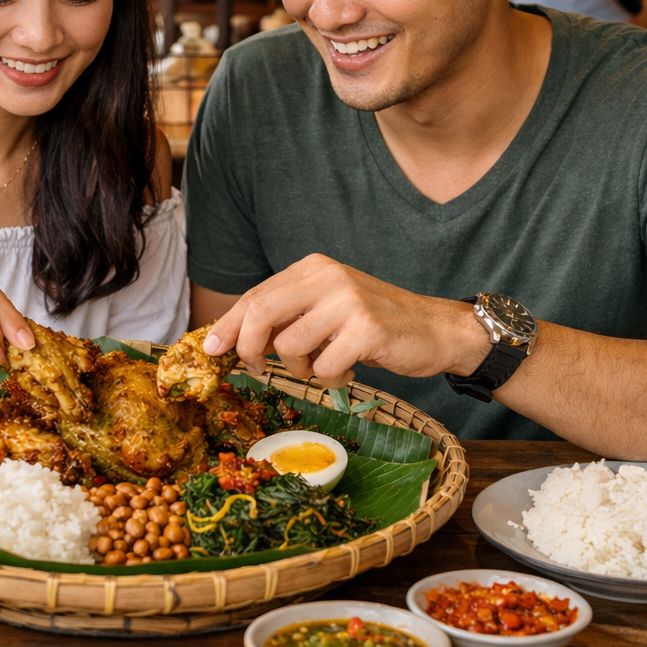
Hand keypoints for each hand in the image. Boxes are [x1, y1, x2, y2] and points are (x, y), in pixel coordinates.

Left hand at [202, 255, 488, 385]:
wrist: (436, 329)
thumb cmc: (374, 324)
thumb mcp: (326, 309)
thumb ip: (287, 316)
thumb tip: (233, 339)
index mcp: (314, 267)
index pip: (257, 294)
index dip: (228, 323)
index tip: (211, 348)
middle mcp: (329, 277)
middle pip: (261, 312)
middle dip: (247, 347)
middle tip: (253, 368)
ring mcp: (349, 301)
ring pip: (290, 346)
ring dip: (300, 369)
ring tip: (325, 365)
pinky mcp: (368, 329)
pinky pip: (324, 367)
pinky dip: (331, 379)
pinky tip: (349, 372)